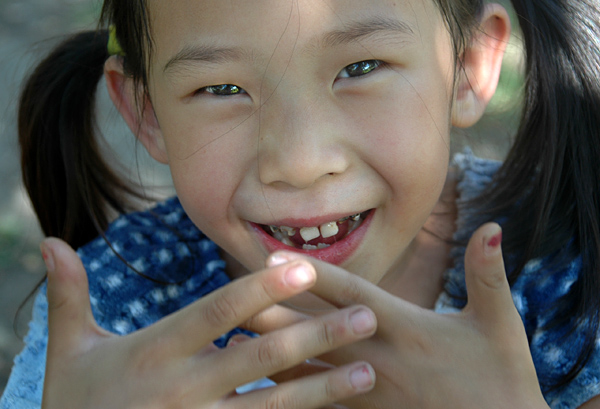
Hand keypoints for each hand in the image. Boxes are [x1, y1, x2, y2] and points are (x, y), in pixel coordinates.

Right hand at [40, 238, 376, 408]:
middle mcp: (183, 391)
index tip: (304, 266)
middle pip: (260, 359)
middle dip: (316, 336)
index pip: (217, 313)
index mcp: (155, 353)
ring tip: (367, 373)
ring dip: (324, 390)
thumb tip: (49, 241)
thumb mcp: (69, 352)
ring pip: (273, 408)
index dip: (261, 288)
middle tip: (366, 317)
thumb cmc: (74, 407)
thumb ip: (69, 295)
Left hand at [245, 223, 549, 408]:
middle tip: (233, 299)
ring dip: (274, 357)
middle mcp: (382, 359)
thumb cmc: (504, 380)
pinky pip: (324, 407)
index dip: (314, 275)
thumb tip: (493, 227)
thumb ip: (488, 275)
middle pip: (319, 332)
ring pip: (313, 372)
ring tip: (234, 346)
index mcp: (408, 328)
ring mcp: (373, 394)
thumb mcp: (500, 325)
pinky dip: (294, 399)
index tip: (276, 258)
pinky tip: (264, 395)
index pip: (352, 295)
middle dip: (277, 314)